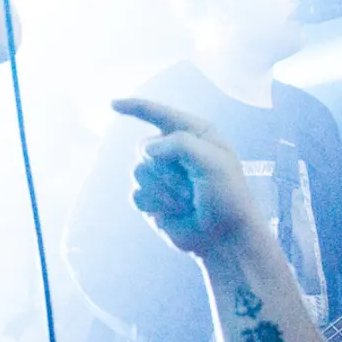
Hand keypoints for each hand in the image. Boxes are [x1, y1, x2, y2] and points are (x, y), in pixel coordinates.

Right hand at [112, 98, 265, 255]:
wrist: (224, 237)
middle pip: (144, 147)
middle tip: (191, 188)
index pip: (159, 114)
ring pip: (138, 171)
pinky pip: (135, 194)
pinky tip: (171, 213)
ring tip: (185, 202)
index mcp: (193, 134)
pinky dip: (154, 204)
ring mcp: (160, 175)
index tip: (113, 104)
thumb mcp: (214, 163)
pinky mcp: (151, 197)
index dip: (135, 107)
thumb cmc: (227, 197)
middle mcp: (173, 151)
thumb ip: (181, 145)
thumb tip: (148, 149)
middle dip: (165, 171)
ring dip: (162, 191)